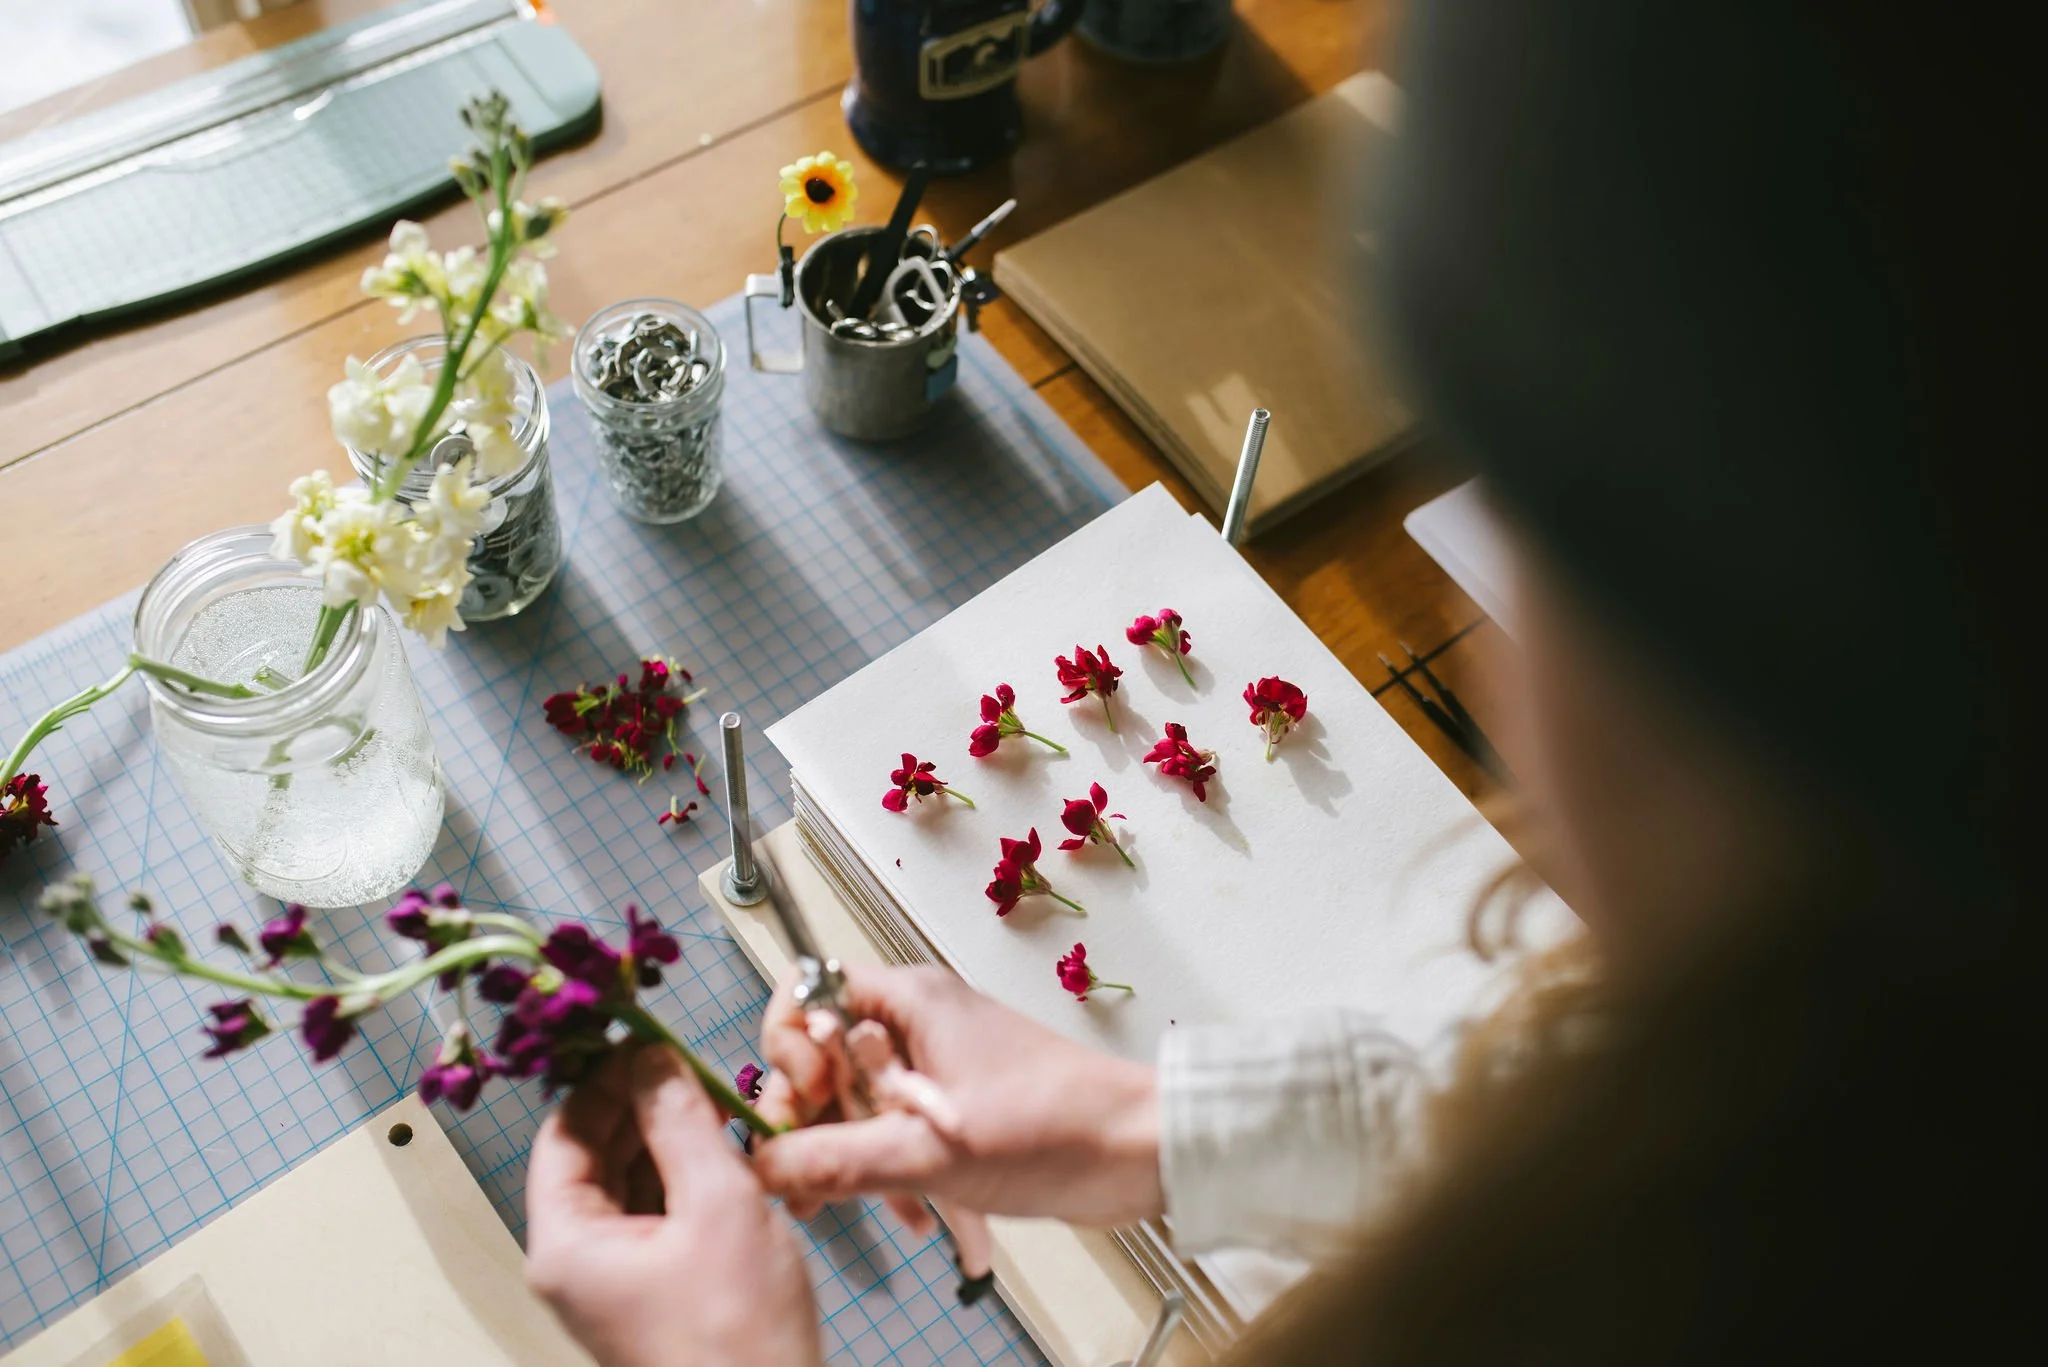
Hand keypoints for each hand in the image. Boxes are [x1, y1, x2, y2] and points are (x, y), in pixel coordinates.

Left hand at [526, 1045, 822, 1366]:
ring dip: (670, 1140)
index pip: (564, 1133)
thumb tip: (655, 1063)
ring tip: (720, 1109)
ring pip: (629, 1182)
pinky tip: (728, 1157)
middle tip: (694, 1070)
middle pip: (594, 1155)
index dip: (605, 1080)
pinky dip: (687, 1178)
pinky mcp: (653, 1291)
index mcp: (567, 1242)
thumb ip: (682, 1123)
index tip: (649, 1043)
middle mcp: (578, 1261)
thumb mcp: (717, 1204)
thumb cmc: (737, 1337)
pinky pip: (657, 1214)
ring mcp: (615, 1279)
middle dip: (643, 1106)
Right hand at [750, 963, 1161, 1226]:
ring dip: (848, 1154)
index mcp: (910, 1001)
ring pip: (855, 1098)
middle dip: (811, 1121)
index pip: (805, 993)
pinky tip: (908, 1213)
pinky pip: (894, 1127)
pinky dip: (888, 1167)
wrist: (1139, 1152)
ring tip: (849, 1206)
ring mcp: (937, 1062)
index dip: (788, 1050)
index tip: (805, 1102)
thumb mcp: (932, 1151)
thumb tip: (762, 1164)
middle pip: (821, 1055)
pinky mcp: (955, 1102)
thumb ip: (837, 1157)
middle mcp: (917, 1021)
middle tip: (810, 1179)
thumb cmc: (1057, 1128)